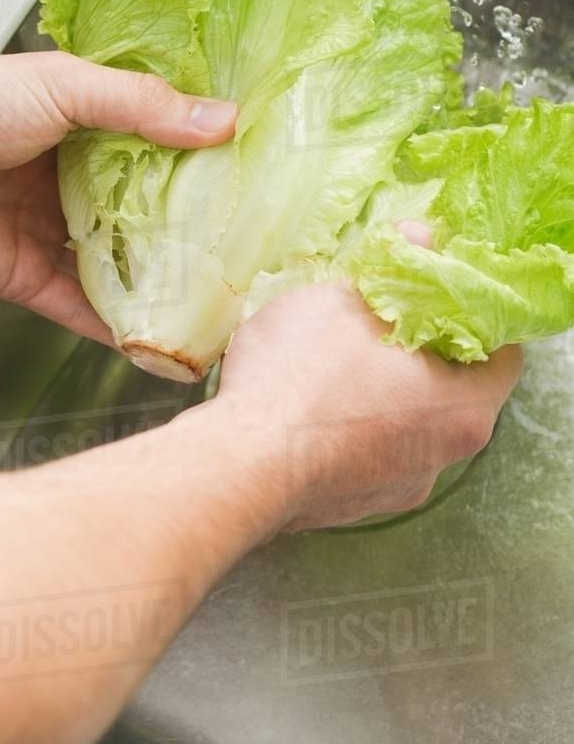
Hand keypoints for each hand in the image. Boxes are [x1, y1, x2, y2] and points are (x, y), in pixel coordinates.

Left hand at [0, 53, 235, 343]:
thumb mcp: (63, 86)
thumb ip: (141, 106)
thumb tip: (221, 121)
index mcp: (77, 123)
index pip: (154, 142)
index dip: (199, 155)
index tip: (251, 170)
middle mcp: (66, 177)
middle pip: (142, 207)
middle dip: (189, 223)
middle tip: (249, 240)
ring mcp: (48, 230)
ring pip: (118, 260)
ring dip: (160, 278)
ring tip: (220, 294)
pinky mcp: (26, 277)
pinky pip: (81, 307)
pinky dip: (118, 325)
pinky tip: (159, 337)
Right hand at [217, 281, 521, 527]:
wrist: (240, 465)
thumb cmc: (299, 377)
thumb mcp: (345, 299)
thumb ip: (397, 271)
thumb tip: (422, 239)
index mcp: (462, 407)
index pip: (503, 358)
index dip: (476, 319)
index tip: (443, 296)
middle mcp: (444, 458)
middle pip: (455, 392)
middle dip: (422, 353)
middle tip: (384, 318)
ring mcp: (400, 488)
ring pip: (409, 425)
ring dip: (386, 392)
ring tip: (339, 359)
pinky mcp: (358, 505)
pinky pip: (370, 453)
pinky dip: (354, 426)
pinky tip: (314, 402)